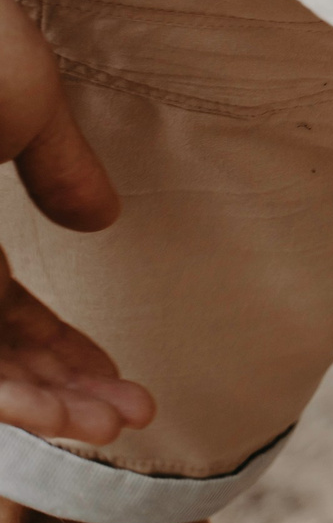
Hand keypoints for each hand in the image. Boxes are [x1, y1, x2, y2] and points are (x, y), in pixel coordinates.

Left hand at [0, 0, 153, 442]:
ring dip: (43, 410)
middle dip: (60, 397)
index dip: (60, 356)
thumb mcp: (22, 97)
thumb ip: (58, 163)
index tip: (121, 382)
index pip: (0, 316)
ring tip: (115, 425)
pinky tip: (64, 411)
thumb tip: (99, 217)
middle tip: (130, 420)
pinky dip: (9, 400)